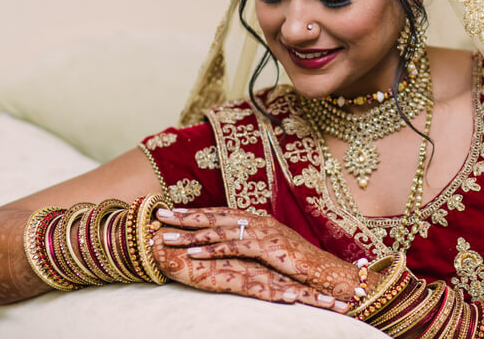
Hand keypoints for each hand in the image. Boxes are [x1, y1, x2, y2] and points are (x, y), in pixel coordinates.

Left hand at [156, 207, 367, 305]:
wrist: (325, 271)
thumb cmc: (299, 264)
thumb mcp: (271, 250)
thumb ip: (251, 244)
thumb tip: (232, 244)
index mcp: (257, 218)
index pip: (220, 213)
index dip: (195, 212)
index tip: (172, 212)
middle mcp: (257, 220)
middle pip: (214, 216)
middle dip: (185, 216)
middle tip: (158, 215)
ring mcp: (262, 231)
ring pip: (218, 230)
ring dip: (190, 233)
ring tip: (166, 235)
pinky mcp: (266, 246)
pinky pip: (232, 246)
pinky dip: (210, 248)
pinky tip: (192, 252)